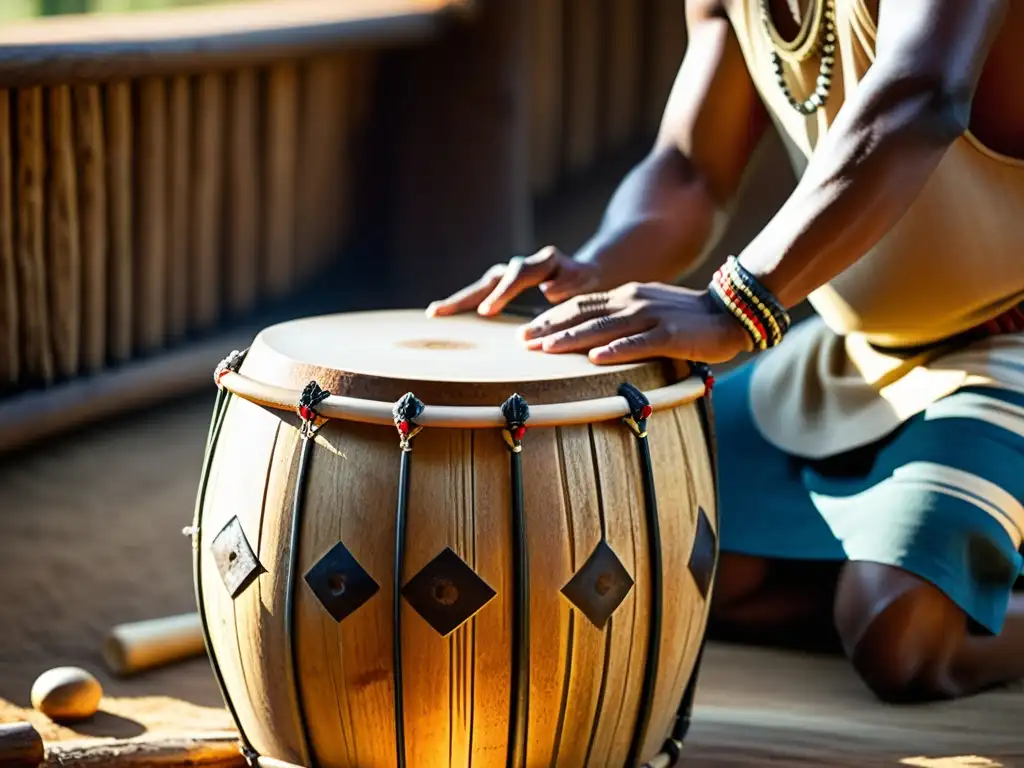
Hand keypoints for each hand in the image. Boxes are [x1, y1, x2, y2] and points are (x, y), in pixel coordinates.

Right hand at [426, 246, 600, 317]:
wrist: (587, 274)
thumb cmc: (589, 281)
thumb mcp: (587, 280)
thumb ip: (571, 283)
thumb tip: (549, 289)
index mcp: (542, 263)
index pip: (517, 276)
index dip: (501, 294)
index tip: (485, 312)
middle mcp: (521, 267)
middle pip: (490, 280)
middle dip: (465, 296)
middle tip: (440, 311)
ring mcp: (510, 276)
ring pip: (481, 287)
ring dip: (459, 300)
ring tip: (435, 312)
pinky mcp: (505, 288)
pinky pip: (482, 295)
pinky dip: (464, 305)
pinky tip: (443, 315)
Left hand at [518, 281, 751, 364]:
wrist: (731, 313)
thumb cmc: (686, 318)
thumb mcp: (647, 309)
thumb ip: (619, 317)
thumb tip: (588, 336)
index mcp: (625, 295)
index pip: (579, 305)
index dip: (550, 317)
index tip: (525, 332)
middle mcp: (634, 301)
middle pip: (584, 314)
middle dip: (550, 328)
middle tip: (522, 343)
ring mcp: (652, 316)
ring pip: (605, 327)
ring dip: (573, 339)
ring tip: (547, 350)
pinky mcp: (671, 335)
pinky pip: (640, 343)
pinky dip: (617, 350)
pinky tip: (596, 359)